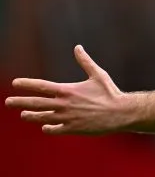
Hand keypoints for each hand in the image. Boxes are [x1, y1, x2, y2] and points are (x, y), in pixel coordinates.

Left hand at [5, 45, 128, 134]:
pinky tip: (45, 127)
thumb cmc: (110, 93)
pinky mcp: (73, 129)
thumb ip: (85, 62)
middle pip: (36, 103)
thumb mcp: (98, 75)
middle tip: (8, 102)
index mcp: (68, 90)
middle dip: (20, 102)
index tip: (15, 83)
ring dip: (31, 116)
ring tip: (24, 115)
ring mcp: (67, 118)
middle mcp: (64, 104)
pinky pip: (54, 129)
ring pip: (42, 118)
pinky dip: (48, 128)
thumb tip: (78, 47)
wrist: (121, 113)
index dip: (26, 84)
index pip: (41, 86)